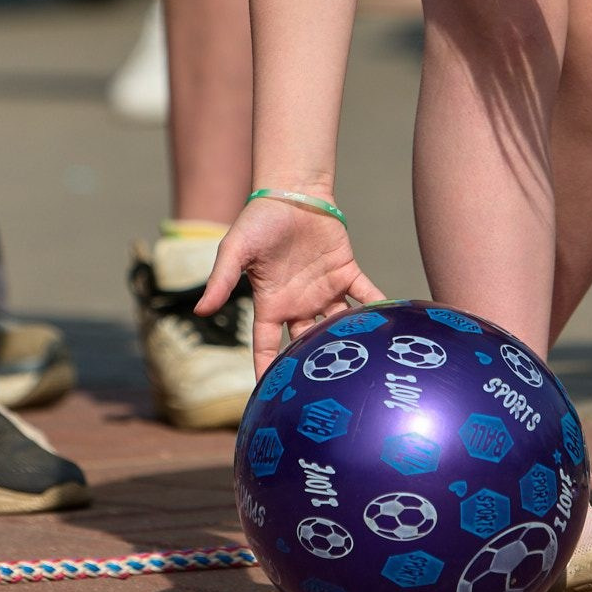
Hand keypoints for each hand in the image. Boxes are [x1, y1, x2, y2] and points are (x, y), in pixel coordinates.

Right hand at [197, 197, 387, 377]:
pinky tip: (390, 325)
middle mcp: (299, 303)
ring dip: (349, 341)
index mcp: (271, 304)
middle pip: (308, 343)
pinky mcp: (346, 273)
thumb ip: (221, 280)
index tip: (270, 400)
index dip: (268, 371)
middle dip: (315, 365)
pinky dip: (378, 308)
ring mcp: (324, 290)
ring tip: (362, 367)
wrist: (291, 191)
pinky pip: (366, 295)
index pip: (267, 346)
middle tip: (326, 390)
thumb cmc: (259, 220)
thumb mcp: (235, 250)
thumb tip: (201, 311)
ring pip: (338, 325)